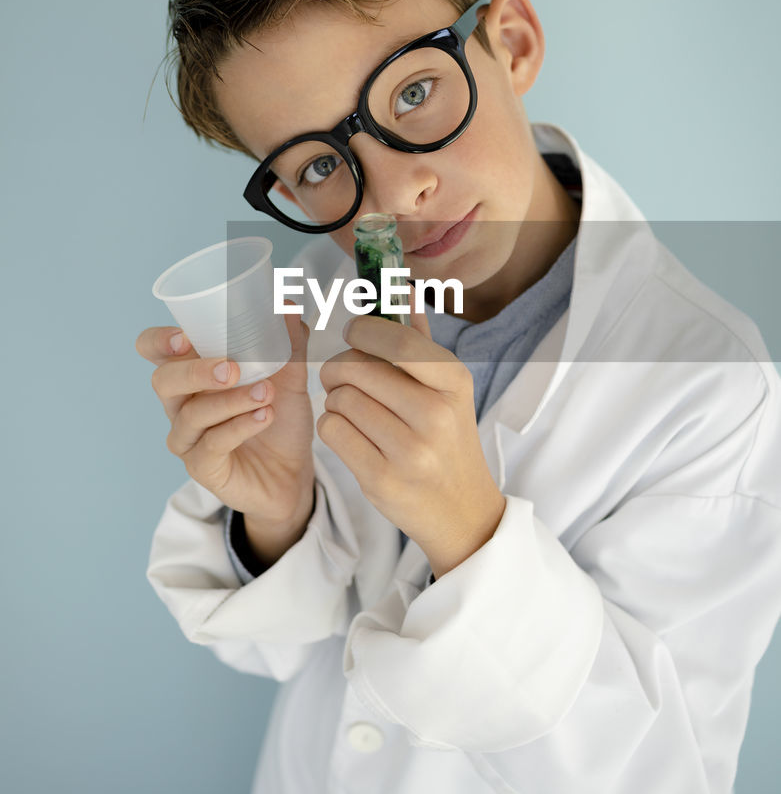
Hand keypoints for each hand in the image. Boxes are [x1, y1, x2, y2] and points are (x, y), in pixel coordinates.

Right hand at [136, 305, 315, 558]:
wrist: (294, 473)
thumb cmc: (280, 418)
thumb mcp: (291, 377)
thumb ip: (289, 343)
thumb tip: (289, 306)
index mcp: (192, 372)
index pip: (153, 350)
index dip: (159, 341)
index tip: (186, 337)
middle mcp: (181, 404)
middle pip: (163, 381)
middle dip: (195, 371)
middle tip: (231, 368)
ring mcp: (188, 438)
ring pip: (192, 414)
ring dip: (231, 400)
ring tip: (266, 394)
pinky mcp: (203, 467)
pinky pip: (212, 444)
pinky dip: (240, 426)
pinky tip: (265, 416)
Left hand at [317, 307, 505, 578]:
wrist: (462, 508)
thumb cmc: (447, 437)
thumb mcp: (447, 387)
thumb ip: (419, 337)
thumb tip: (400, 284)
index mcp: (453, 382)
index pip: (396, 340)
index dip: (363, 330)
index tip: (354, 333)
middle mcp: (435, 415)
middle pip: (356, 369)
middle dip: (339, 368)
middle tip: (342, 375)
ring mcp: (409, 450)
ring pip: (339, 400)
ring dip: (335, 400)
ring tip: (352, 408)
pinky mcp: (381, 479)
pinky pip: (332, 431)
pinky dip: (332, 426)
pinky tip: (350, 432)